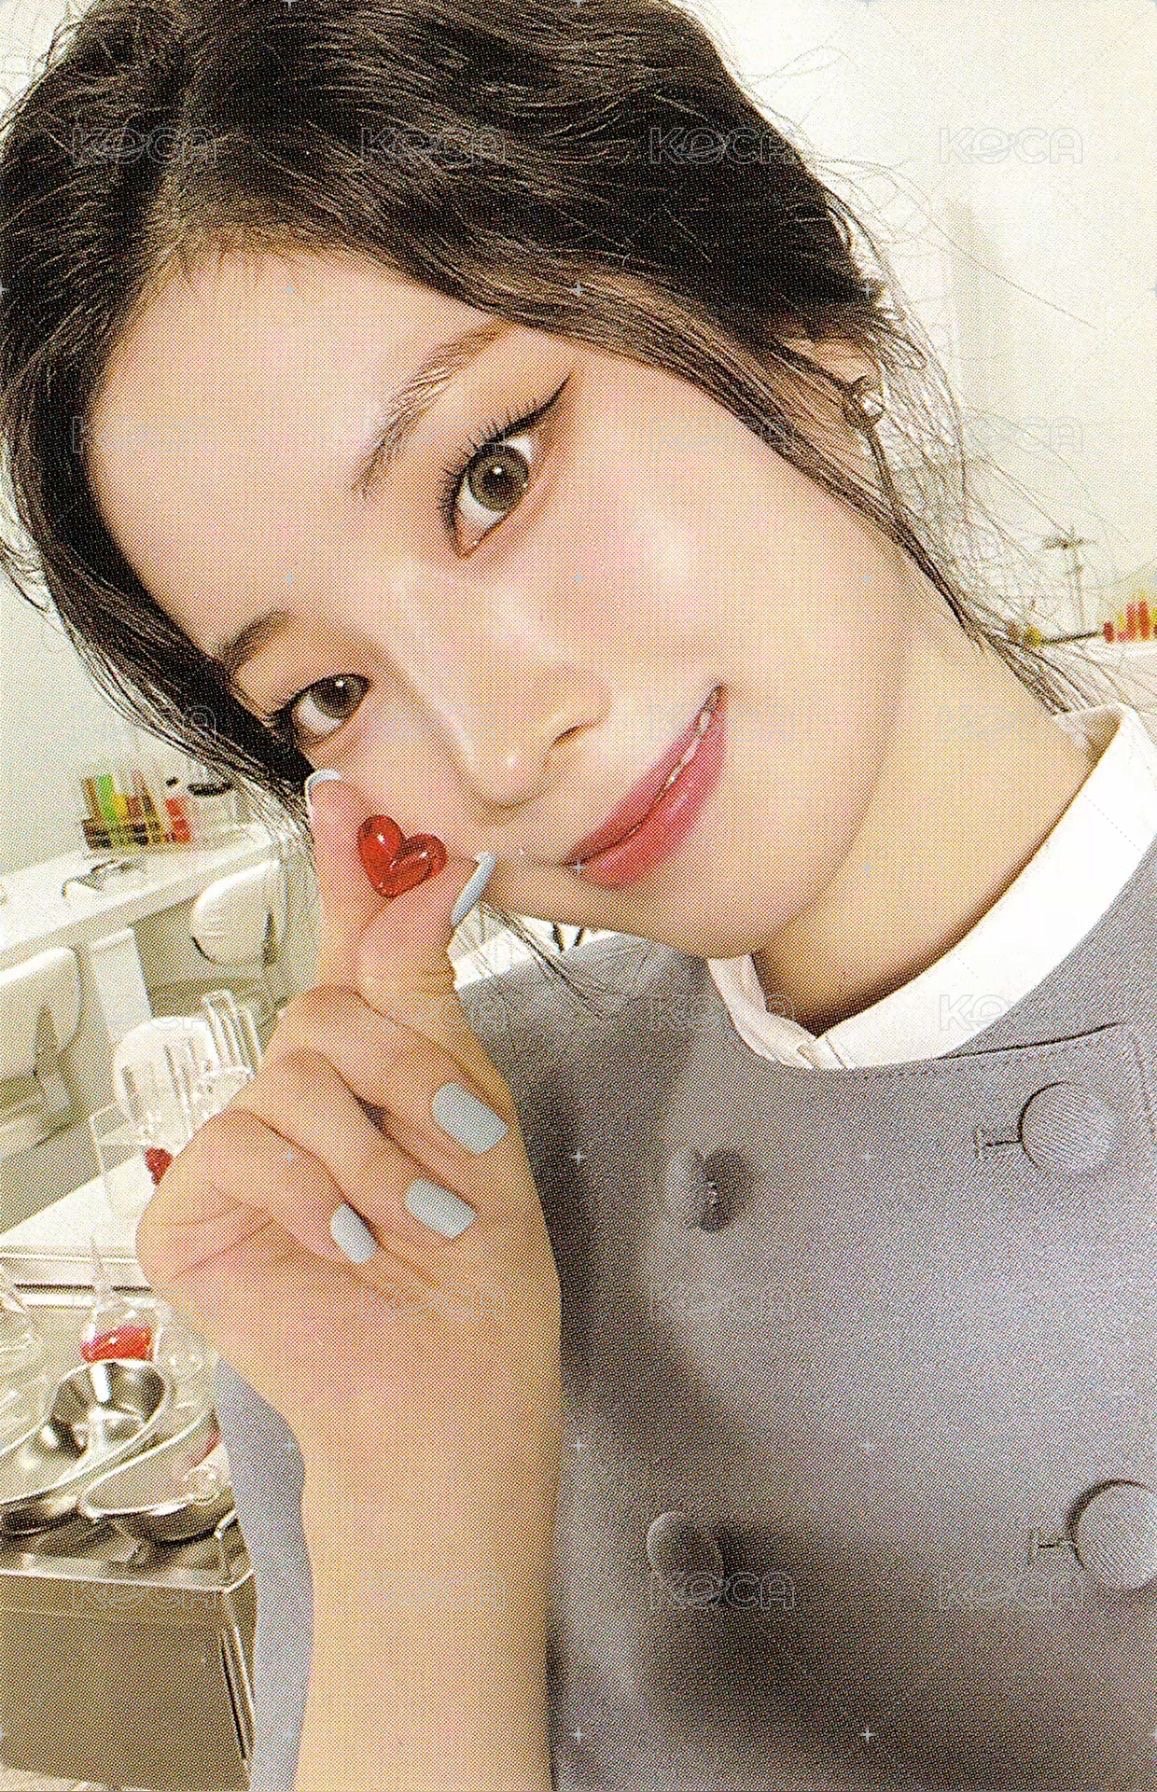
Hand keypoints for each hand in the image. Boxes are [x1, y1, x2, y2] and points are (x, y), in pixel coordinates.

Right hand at [134, 775, 561, 1524]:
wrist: (451, 1396)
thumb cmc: (476, 1280)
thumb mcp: (473, 1121)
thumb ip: (426, 1004)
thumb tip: (416, 880)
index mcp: (372, 1071)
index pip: (348, 949)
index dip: (349, 870)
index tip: (351, 794)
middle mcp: (299, 1101)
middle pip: (326, 1008)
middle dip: (409, 1079)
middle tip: (459, 1154)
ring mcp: (240, 1155)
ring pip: (292, 1074)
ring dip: (375, 1156)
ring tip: (411, 1224)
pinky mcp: (190, 1212)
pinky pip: (244, 1144)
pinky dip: (315, 1195)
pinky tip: (349, 1247)